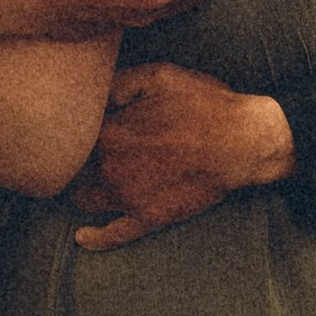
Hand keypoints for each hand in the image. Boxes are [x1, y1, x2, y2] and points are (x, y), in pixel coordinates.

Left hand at [67, 64, 294, 246]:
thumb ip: (116, 84)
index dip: (70, 132)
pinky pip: (112, 235)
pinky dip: (93, 239)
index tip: (72, 128)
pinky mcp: (149, 217)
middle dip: (72, 161)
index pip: (71, 136)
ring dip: (80, 192)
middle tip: (75, 156)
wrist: (244, 142)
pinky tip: (83, 237)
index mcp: (109, 131)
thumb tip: (89, 93)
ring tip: (84, 184)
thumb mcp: (158, 76)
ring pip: (84, 199)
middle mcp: (110, 166)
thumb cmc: (204, 105)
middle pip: (72, 168)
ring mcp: (127, 196)